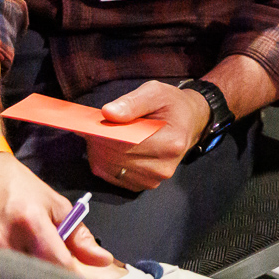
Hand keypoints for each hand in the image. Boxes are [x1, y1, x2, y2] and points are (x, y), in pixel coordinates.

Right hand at [0, 149, 114, 271]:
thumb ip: (78, 234)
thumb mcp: (54, 203)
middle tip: (53, 273)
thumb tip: (102, 259)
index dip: (73, 277)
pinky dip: (4, 277)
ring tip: (29, 264)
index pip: (59, 264)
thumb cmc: (15, 186)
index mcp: (30, 223)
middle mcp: (3, 240)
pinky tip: (9, 263)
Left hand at [89, 80, 211, 190]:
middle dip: (99, 142)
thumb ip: (132, 102)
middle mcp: (163, 166)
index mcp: (170, 142)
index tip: (90, 123)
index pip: (126, 143)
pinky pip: (113, 177)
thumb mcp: (155, 92)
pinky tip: (110, 149)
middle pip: (116, 157)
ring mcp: (154, 179)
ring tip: (104, 136)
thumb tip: (108, 113)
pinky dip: (105, 163)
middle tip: (93, 127)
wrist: (188, 123)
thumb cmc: (171, 105)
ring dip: (100, 153)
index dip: (103, 133)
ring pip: (111, 169)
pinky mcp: (145, 185)